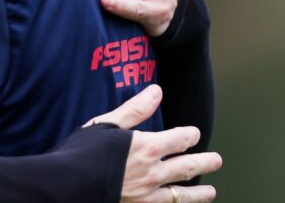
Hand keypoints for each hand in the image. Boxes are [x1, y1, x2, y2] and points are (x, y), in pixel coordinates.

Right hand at [85, 86, 221, 202]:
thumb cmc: (83, 152)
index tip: (194, 134)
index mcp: (146, 147)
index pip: (179, 139)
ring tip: (211, 192)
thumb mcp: (107, 124)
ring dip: (199, 193)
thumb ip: (134, 110)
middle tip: (216, 160)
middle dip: (204, 162)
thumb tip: (156, 91)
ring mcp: (146, 194)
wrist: (68, 185)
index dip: (189, 135)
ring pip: (181, 195)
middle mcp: (152, 172)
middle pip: (187, 167)